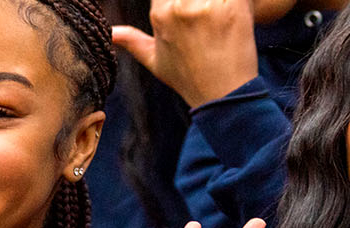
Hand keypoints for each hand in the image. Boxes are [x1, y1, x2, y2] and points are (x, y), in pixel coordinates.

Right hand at [111, 0, 258, 107]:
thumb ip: (132, 41)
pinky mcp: (234, 6)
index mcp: (160, 14)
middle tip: (206, 14)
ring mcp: (207, 6)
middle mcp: (180, 6)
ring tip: (222, 12)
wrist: (224, 96)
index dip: (179, 1)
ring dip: (219, 2)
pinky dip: (238, 2)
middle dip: (199, 1)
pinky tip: (235, 9)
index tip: (190, 9)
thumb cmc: (190, 79)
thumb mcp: (155, 61)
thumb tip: (111, 33)